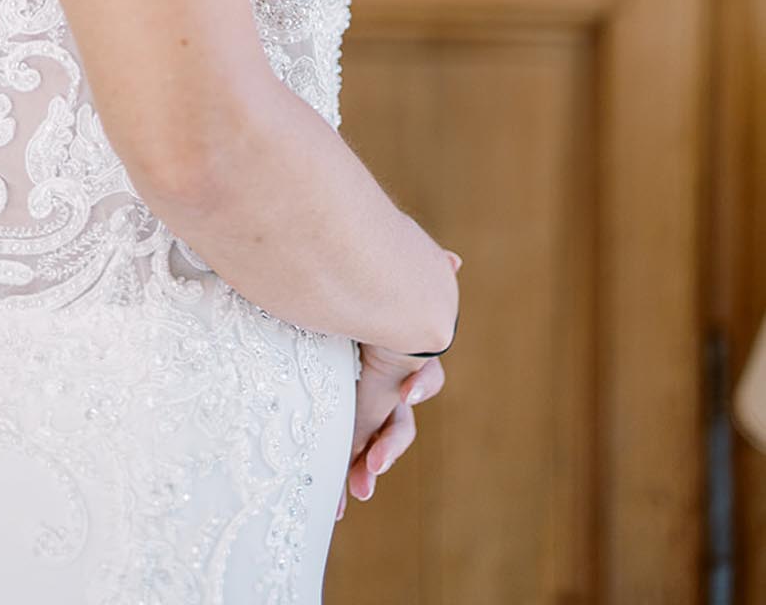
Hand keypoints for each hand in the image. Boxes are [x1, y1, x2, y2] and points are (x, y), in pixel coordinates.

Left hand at [334, 249, 460, 520]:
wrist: (318, 278)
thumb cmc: (355, 277)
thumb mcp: (386, 277)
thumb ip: (417, 275)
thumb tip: (452, 263)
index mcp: (401, 351)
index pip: (421, 377)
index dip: (418, 387)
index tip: (406, 393)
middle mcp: (389, 380)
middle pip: (401, 421)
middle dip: (390, 444)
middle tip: (372, 467)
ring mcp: (366, 397)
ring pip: (378, 440)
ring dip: (371, 466)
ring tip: (358, 491)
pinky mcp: (345, 409)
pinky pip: (350, 445)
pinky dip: (350, 472)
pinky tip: (338, 508)